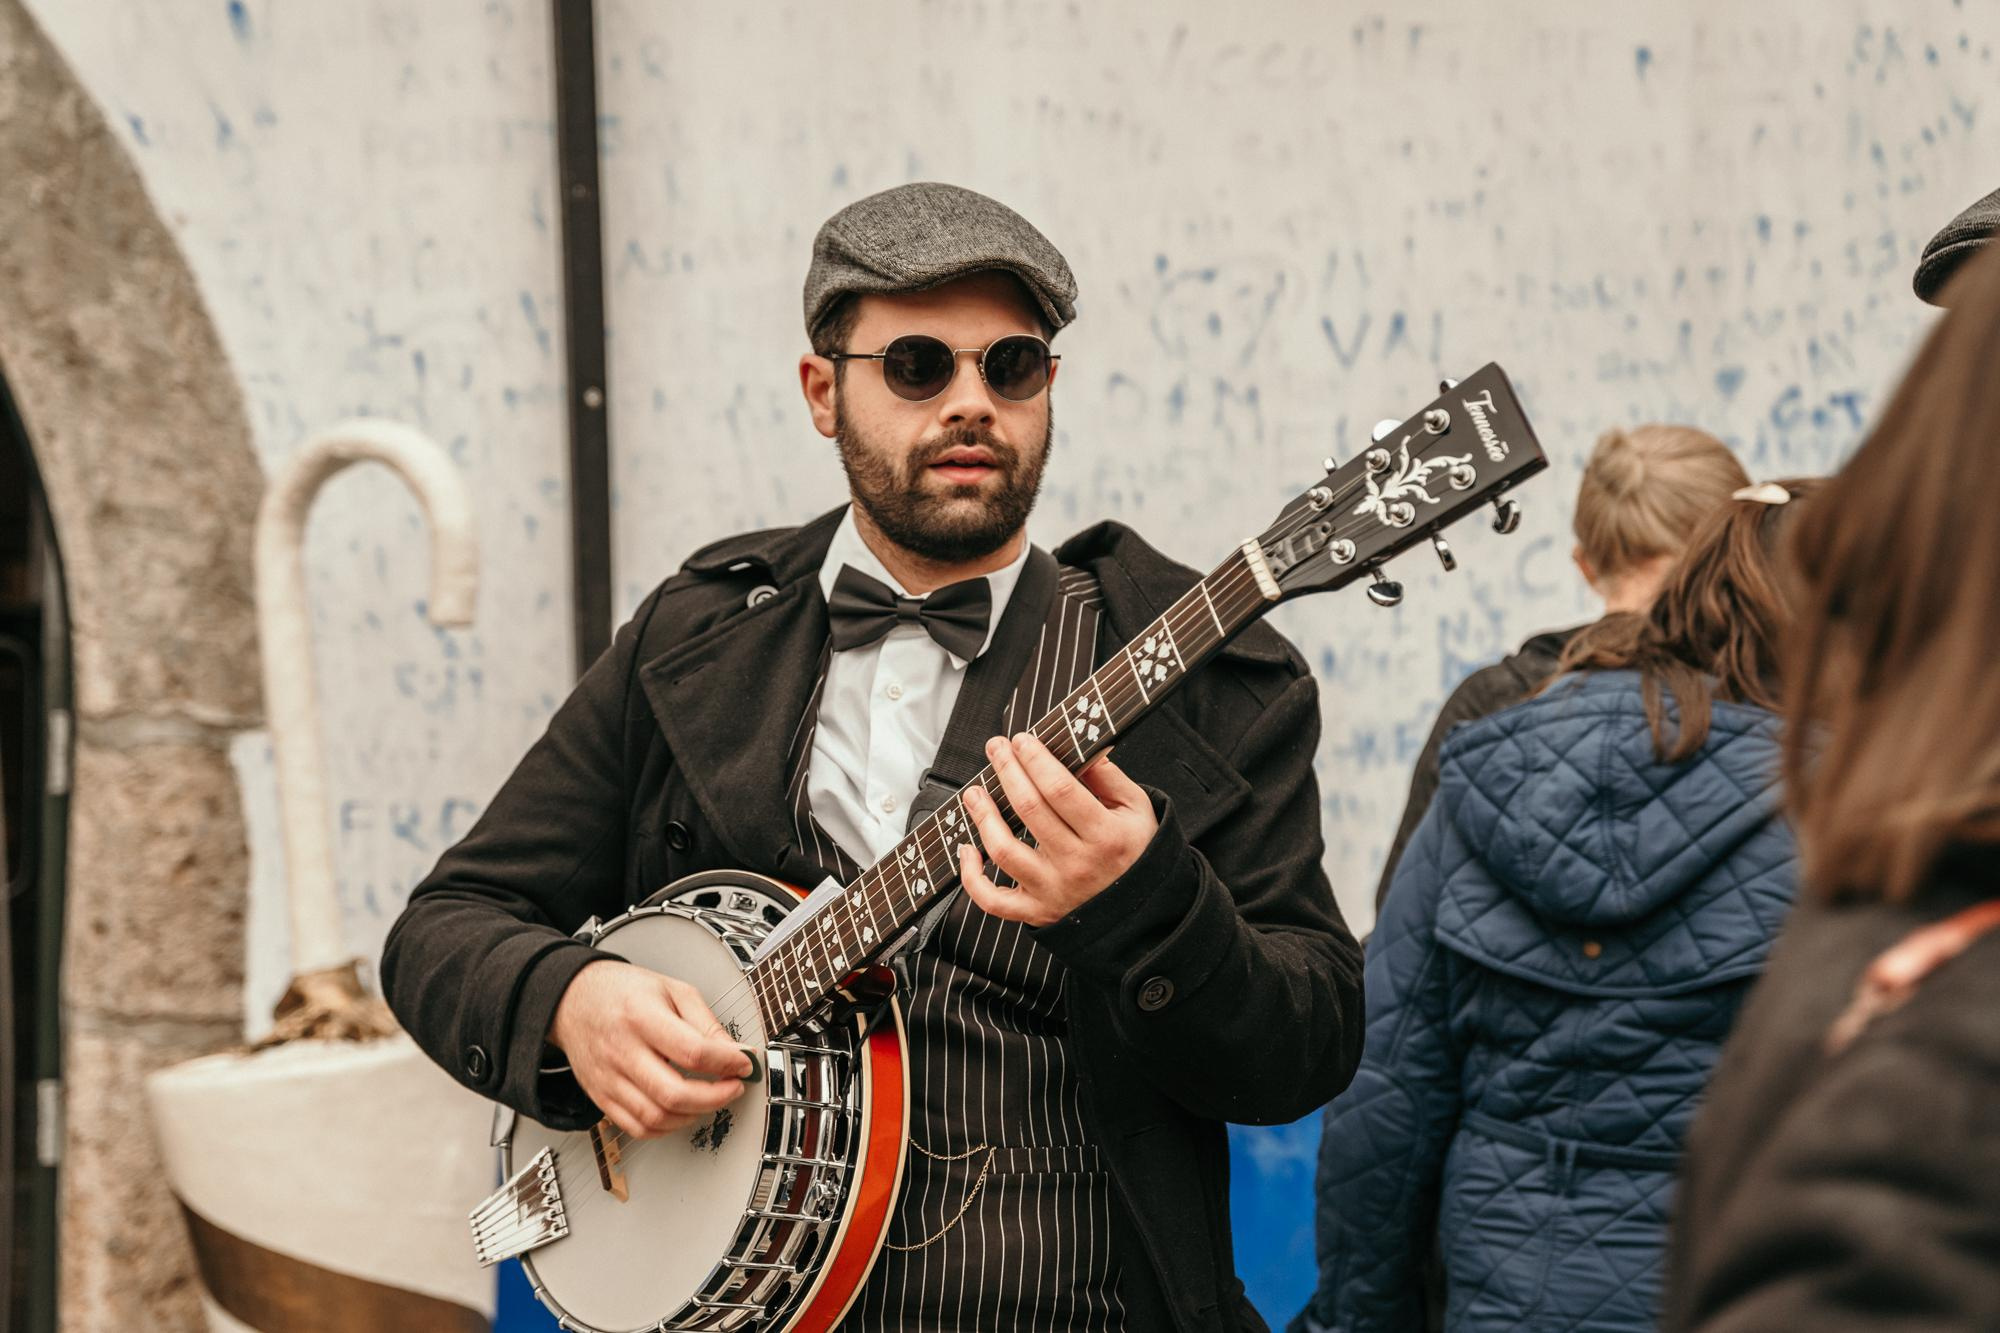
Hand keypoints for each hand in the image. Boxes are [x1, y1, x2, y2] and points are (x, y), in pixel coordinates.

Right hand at [548, 960, 752, 1138]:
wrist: (573, 999)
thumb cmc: (624, 991)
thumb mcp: (672, 990)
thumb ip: (706, 1023)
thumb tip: (737, 1052)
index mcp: (641, 1016)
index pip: (692, 1052)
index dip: (727, 1063)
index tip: (744, 1063)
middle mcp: (622, 1050)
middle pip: (674, 1093)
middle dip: (716, 1097)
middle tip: (734, 1087)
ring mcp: (608, 1078)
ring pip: (656, 1117)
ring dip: (694, 1115)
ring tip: (710, 1098)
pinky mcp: (601, 1097)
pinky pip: (637, 1128)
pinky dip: (667, 1127)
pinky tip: (682, 1111)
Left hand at [957, 732, 1158, 926]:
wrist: (1143, 912)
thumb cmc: (1137, 854)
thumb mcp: (1136, 810)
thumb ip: (1108, 777)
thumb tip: (1079, 746)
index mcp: (1106, 836)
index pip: (1060, 789)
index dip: (1035, 760)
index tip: (1022, 740)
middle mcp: (1077, 864)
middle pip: (1029, 809)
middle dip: (1007, 770)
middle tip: (996, 748)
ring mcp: (1053, 890)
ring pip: (1004, 850)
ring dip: (983, 816)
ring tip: (975, 792)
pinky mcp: (1036, 912)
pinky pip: (993, 901)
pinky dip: (972, 877)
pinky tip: (967, 850)